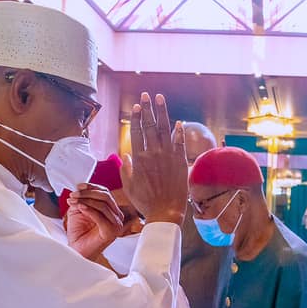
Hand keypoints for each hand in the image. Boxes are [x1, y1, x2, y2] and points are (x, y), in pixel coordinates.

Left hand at [64, 183, 123, 259]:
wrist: (77, 250)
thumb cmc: (79, 233)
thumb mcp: (79, 210)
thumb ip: (82, 199)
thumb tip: (81, 188)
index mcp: (112, 211)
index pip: (106, 193)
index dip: (92, 187)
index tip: (79, 186)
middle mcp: (117, 217)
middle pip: (106, 197)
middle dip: (88, 193)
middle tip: (73, 195)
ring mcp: (116, 225)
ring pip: (103, 205)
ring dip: (86, 200)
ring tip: (73, 201)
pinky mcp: (111, 232)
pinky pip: (100, 217)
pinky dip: (89, 210)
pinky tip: (80, 208)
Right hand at [122, 92, 187, 224]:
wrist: (166, 212)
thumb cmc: (145, 202)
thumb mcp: (130, 186)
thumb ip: (126, 169)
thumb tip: (125, 155)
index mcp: (139, 159)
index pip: (136, 132)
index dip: (136, 117)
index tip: (136, 106)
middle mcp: (153, 154)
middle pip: (149, 125)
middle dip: (147, 108)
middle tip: (145, 95)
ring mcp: (168, 157)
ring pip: (164, 129)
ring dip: (162, 112)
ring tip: (160, 98)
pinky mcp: (180, 162)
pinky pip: (179, 143)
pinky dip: (178, 132)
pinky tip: (178, 122)